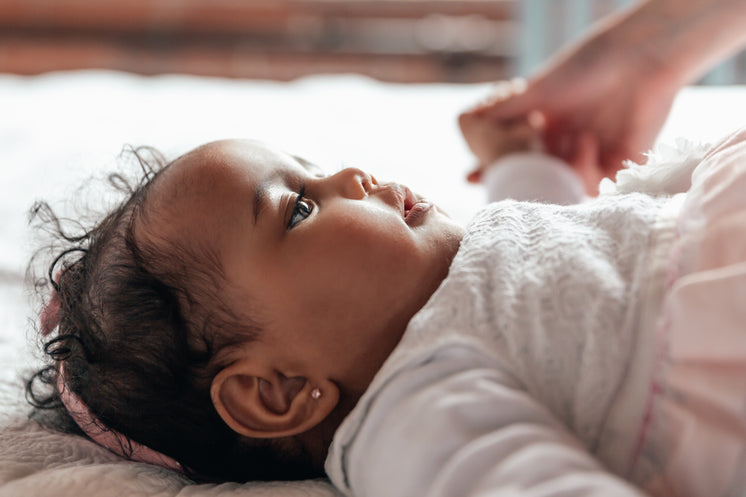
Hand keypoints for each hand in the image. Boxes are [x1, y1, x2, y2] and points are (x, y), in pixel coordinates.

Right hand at [463, 31, 679, 185]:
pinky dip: (584, 169)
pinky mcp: (620, 162)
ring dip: (558, 171)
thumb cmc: (586, 65)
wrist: (638, 56)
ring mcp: (591, 155)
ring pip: (562, 185)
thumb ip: (503, 111)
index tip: (469, 177)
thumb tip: (467, 119)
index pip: (513, 155)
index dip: (493, 168)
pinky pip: (592, 184)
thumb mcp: (537, 90)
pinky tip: (588, 141)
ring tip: (569, 139)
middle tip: (503, 185)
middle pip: (536, 177)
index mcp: (546, 127)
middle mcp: (566, 144)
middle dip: (519, 183)